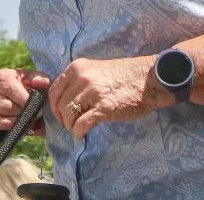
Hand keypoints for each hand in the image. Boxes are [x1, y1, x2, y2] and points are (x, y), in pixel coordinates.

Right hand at [0, 68, 50, 140]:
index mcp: (0, 76)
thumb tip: (42, 83)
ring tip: (19, 126)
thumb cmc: (30, 86)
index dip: (23, 99)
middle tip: (31, 117)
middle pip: (1, 106)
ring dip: (5, 124)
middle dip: (18, 114)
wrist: (23, 95)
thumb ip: (40, 79)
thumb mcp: (36, 79)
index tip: (35, 106)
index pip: (9, 88)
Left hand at [48, 56, 169, 139]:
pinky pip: (81, 124)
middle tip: (70, 125)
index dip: (54, 105)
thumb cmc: (124, 75)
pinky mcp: (103, 108)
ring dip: (71, 126)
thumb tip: (66, 99)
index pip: (54, 89)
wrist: (148, 79)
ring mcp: (92, 93)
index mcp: (78, 67)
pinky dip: (78, 132)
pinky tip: (82, 134)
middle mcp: (82, 78)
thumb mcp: (96, 70)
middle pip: (60, 104)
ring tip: (77, 129)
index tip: (60, 114)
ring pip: (69, 115)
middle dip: (63, 118)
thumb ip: (80, 81)